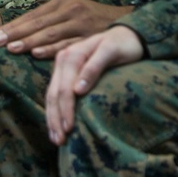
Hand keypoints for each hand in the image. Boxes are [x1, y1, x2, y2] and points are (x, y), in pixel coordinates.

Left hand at [0, 0, 134, 58]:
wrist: (126, 23)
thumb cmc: (91, 22)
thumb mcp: (69, 15)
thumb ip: (48, 23)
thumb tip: (18, 35)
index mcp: (62, 3)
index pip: (32, 16)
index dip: (13, 26)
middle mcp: (70, 10)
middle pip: (38, 23)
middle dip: (15, 34)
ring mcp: (81, 23)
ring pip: (50, 33)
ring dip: (30, 41)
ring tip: (11, 49)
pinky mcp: (90, 37)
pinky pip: (68, 44)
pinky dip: (52, 49)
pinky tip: (37, 54)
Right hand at [45, 26, 144, 144]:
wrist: (126, 36)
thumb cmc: (123, 44)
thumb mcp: (112, 52)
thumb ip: (94, 68)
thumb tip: (77, 91)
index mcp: (71, 56)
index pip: (64, 89)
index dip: (65, 111)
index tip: (69, 129)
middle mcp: (62, 61)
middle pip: (54, 95)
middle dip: (55, 120)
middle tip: (60, 141)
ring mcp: (61, 69)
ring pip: (51, 98)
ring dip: (52, 120)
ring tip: (56, 140)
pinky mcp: (64, 76)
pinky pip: (54, 97)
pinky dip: (54, 113)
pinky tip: (56, 128)